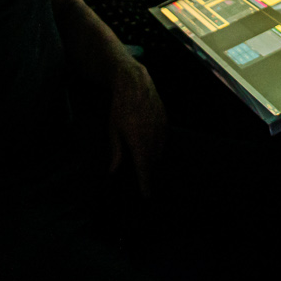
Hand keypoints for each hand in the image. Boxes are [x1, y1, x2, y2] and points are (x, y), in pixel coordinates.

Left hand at [105, 57, 164, 196]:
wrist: (136, 84)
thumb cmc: (120, 108)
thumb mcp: (113, 130)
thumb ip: (116, 152)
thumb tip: (113, 171)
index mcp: (139, 142)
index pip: (144, 169)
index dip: (146, 185)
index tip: (147, 196)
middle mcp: (153, 138)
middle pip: (153, 163)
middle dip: (148, 173)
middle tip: (143, 182)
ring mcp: (162, 130)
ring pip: (160, 152)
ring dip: (153, 160)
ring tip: (146, 164)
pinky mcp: (166, 123)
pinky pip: (164, 141)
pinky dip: (158, 148)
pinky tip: (151, 147)